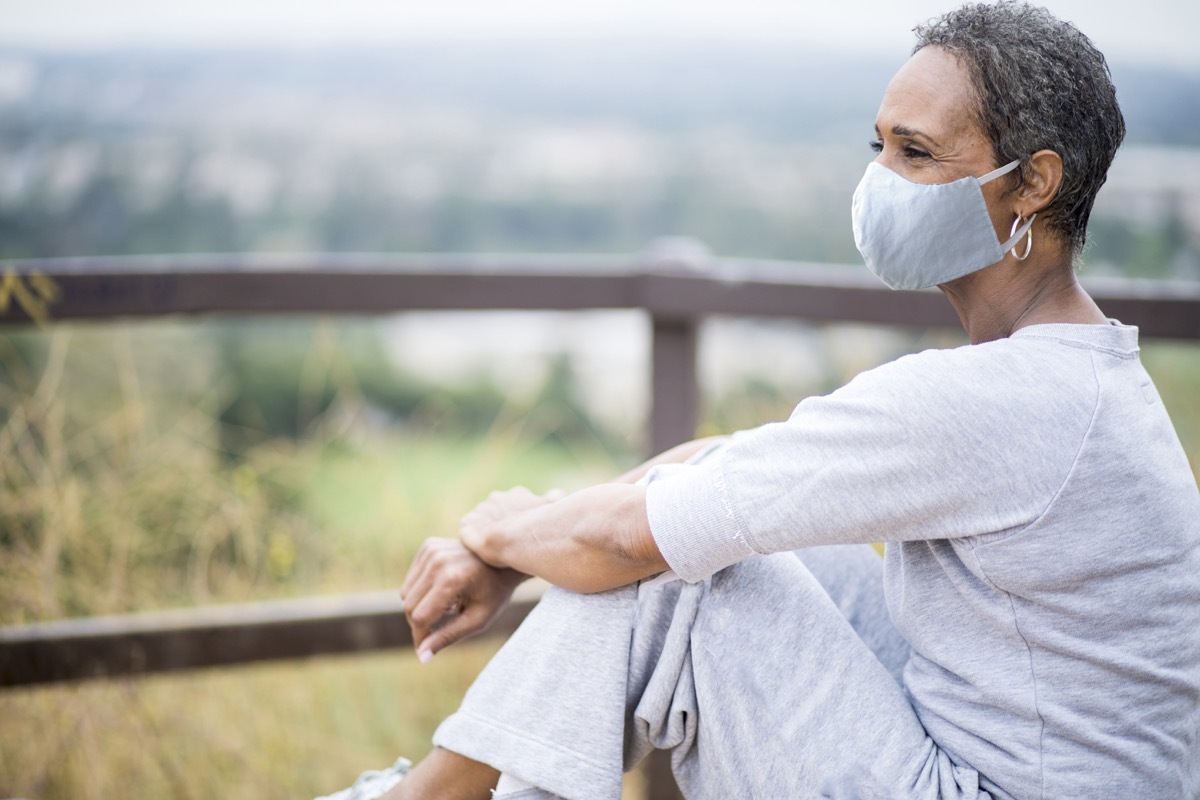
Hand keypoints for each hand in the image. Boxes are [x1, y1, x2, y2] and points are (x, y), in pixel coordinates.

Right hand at [399, 537, 527, 662]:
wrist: (504, 559)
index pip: (420, 617)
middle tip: (437, 628)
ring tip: (447, 606)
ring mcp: (431, 550)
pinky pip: (411, 578)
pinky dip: (421, 590)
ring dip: (420, 606)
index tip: (425, 647)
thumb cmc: (495, 593)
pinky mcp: (428, 546)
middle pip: (409, 605)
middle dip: (419, 623)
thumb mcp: (477, 619)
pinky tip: (444, 589)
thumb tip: (421, 657)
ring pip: (405, 593)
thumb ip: (448, 636)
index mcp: (451, 580)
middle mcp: (438, 562)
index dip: (421, 637)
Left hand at [459, 486, 564, 565]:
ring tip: (493, 549)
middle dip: (501, 522)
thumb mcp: (555, 506)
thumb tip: (557, 494)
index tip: (522, 530)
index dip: (519, 517)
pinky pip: (467, 531)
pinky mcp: (468, 524)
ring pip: (482, 520)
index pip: (517, 503)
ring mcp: (481, 510)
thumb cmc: (541, 523)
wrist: (518, 537)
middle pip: (498, 510)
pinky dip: (472, 539)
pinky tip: (479, 552)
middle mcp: (498, 498)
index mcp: (518, 495)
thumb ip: (555, 499)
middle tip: (508, 542)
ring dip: (486, 530)